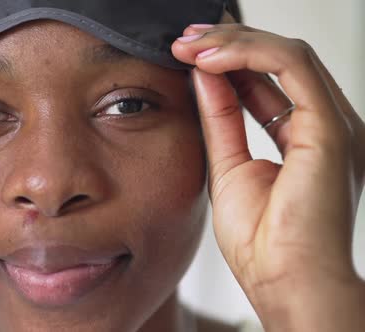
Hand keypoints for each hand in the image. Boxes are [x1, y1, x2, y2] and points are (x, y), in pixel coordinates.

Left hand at [172, 22, 364, 330]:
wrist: (285, 283)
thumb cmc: (263, 243)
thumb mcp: (228, 166)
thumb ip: (221, 119)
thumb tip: (204, 77)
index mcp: (305, 138)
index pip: (268, 80)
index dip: (228, 61)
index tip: (187, 53)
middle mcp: (325, 125)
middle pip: (278, 60)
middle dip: (228, 43)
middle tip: (184, 40)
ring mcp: (333, 124)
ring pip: (286, 53)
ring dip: (233, 42)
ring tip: (189, 44)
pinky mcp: (331, 126)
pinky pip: (291, 65)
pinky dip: (249, 53)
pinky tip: (210, 59)